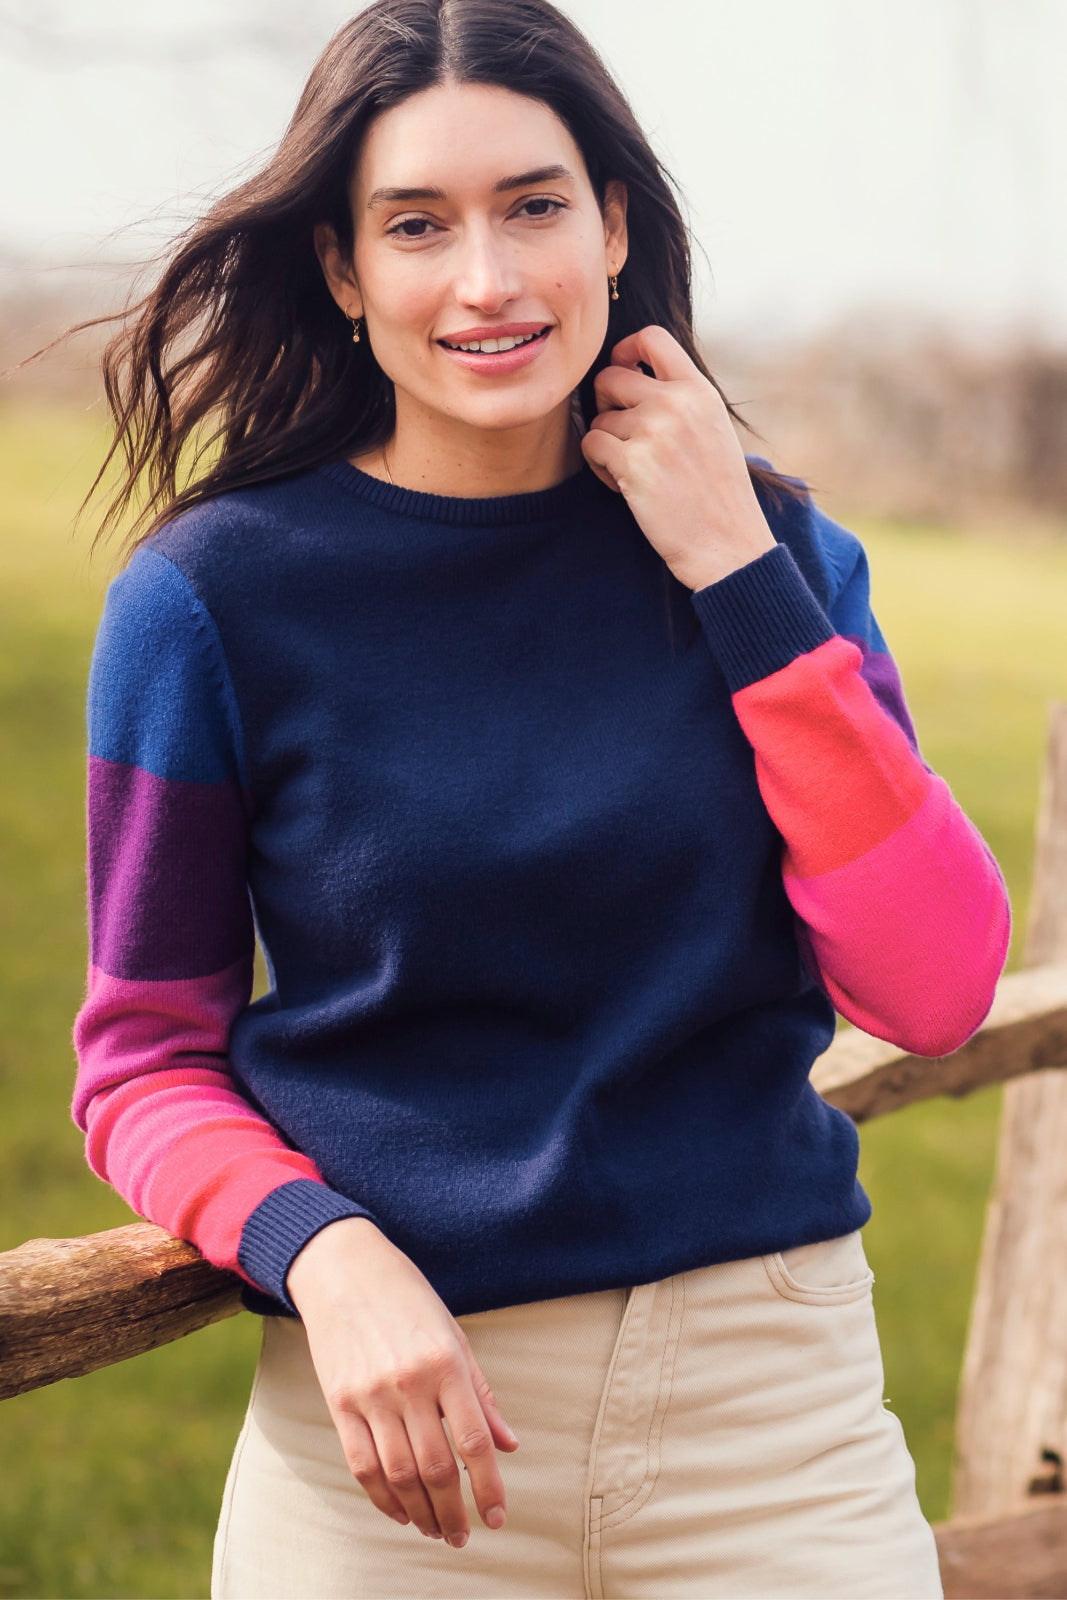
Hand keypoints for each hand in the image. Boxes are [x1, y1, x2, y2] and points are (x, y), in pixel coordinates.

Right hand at [286, 1217, 518, 1547]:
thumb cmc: (407, 1298)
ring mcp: (370, 1394)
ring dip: (420, 1512)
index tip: (496, 1517)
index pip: (473, 1440)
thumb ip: (481, 1393)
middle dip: (453, 1511)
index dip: (487, 1486)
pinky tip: (400, 1510)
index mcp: (446, 1363)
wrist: (343, 1267)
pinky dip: (382, 1496)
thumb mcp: (454, 1335)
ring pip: (399, 1474)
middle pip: (436, 1467)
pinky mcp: (339, 1402)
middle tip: (463, 1535)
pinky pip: (362, 1464)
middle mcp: (409, 1382)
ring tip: (435, 1530)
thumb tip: (509, 1445)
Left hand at [580, 324, 776, 590]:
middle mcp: (677, 403)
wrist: (728, 546)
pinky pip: (591, 445)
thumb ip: (682, 401)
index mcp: (700, 391)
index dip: (625, 349)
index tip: (623, 372)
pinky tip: (622, 486)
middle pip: (611, 377)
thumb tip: (633, 377)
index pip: (652, 338)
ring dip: (606, 445)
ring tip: (632, 472)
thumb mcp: (713, 431)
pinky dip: (599, 467)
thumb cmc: (719, 496)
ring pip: (599, 418)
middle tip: (621, 435)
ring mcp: (653, 431)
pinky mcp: (631, 463)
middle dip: (606, 404)